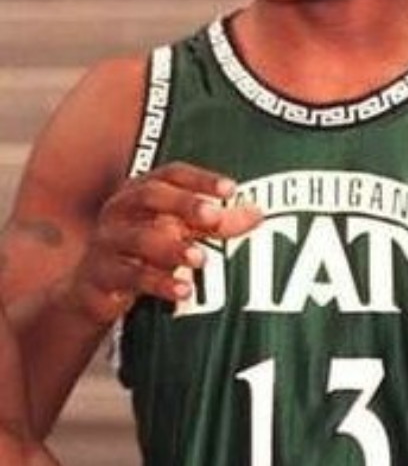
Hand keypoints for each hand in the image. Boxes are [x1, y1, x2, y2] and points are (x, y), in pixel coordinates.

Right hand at [68, 162, 262, 323]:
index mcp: (140, 192)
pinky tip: (185, 291)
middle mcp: (120, 210)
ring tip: (201, 259)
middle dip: (183, 204)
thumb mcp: (179, 233)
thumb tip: (259, 213)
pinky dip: (159, 284)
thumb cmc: (143, 252)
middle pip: (150, 196)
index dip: (200, 179)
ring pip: (138, 239)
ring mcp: (108, 242)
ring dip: (172, 248)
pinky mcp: (102, 275)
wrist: (91, 290)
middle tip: (215, 216)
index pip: (170, 174)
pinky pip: (131, 277)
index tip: (232, 188)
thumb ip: (217, 224)